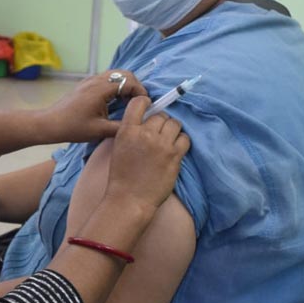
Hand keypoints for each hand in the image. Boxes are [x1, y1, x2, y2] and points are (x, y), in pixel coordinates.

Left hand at [42, 70, 147, 143]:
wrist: (50, 123)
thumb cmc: (73, 128)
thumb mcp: (100, 131)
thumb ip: (121, 126)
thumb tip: (139, 124)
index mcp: (101, 89)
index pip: (129, 81)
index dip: (141, 91)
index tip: (145, 105)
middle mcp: (96, 80)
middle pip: (124, 74)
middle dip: (135, 86)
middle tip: (139, 102)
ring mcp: (90, 80)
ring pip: (115, 75)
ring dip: (126, 85)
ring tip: (129, 102)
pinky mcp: (86, 84)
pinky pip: (106, 78)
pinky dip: (116, 85)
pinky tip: (115, 101)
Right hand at [102, 96, 189, 215]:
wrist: (129, 199)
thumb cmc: (121, 175)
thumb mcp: (118, 147)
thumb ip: (130, 131)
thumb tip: (145, 119)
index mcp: (127, 131)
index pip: (140, 103)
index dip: (146, 103)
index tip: (149, 110)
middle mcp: (145, 134)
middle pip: (160, 115)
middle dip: (160, 122)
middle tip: (158, 133)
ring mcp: (162, 145)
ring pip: (174, 124)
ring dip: (172, 130)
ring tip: (167, 141)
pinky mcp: (175, 156)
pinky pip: (185, 138)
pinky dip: (181, 141)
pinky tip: (174, 149)